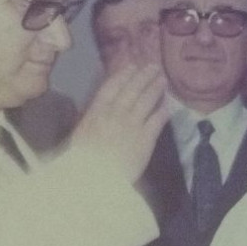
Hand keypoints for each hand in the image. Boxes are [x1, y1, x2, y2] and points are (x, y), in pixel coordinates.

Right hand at [69, 62, 168, 183]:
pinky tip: (168, 104)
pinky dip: (163, 110)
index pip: (112, 87)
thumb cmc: (81, 161)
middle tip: (153, 67)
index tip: (132, 66)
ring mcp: (132, 125)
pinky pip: (157, 120)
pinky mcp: (146, 139)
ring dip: (155, 88)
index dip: (123, 75)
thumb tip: (95, 110)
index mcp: (96, 112)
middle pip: (132, 90)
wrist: (93, 179)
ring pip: (146, 101)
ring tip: (162, 80)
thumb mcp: (79, 135)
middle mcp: (115, 113)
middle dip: (143, 76)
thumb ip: (89, 120)